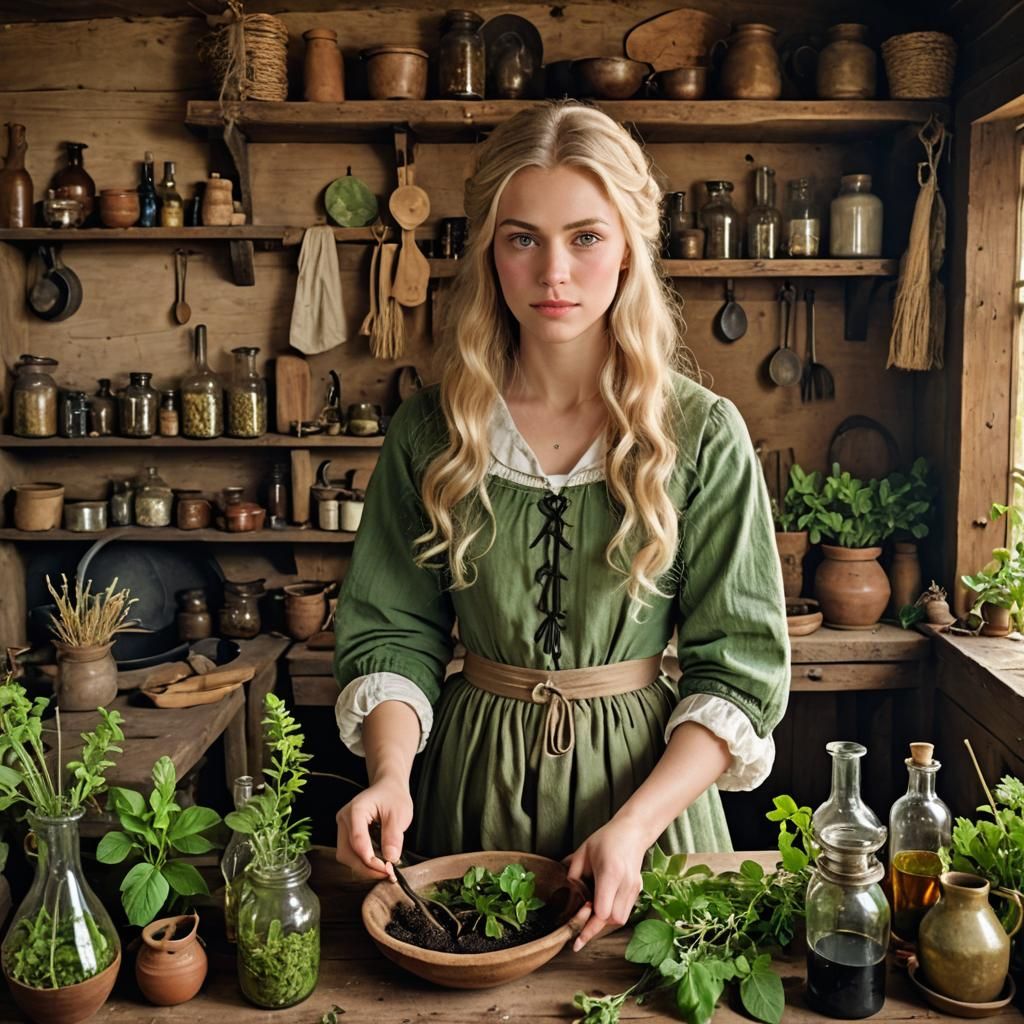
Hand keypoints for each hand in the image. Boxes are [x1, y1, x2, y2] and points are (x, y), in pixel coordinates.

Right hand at [336, 776, 412, 878]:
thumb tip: (391, 859)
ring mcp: (343, 827)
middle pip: (347, 853)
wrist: (388, 787)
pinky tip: (378, 865)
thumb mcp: (399, 813)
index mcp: (355, 810)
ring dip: (364, 868)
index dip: (371, 860)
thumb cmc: (393, 796)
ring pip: (346, 856)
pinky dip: (363, 862)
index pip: (358, 842)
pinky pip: (350, 853)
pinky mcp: (347, 834)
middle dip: (366, 868)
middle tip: (387, 874)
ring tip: (384, 871)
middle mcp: (344, 820)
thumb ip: (394, 835)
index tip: (388, 869)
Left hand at [564, 814, 649, 950]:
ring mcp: (634, 889)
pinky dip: (612, 914)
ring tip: (590, 914)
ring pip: (620, 920)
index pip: (603, 911)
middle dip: (595, 926)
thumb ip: (573, 875)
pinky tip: (602, 906)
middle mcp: (626, 884)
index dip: (589, 921)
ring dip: (604, 922)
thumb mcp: (583, 852)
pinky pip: (624, 912)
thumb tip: (569, 895)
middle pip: (612, 920)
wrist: (632, 832)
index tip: (578, 923)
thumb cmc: (606, 840)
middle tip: (580, 924)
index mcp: (610, 873)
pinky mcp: (637, 891)